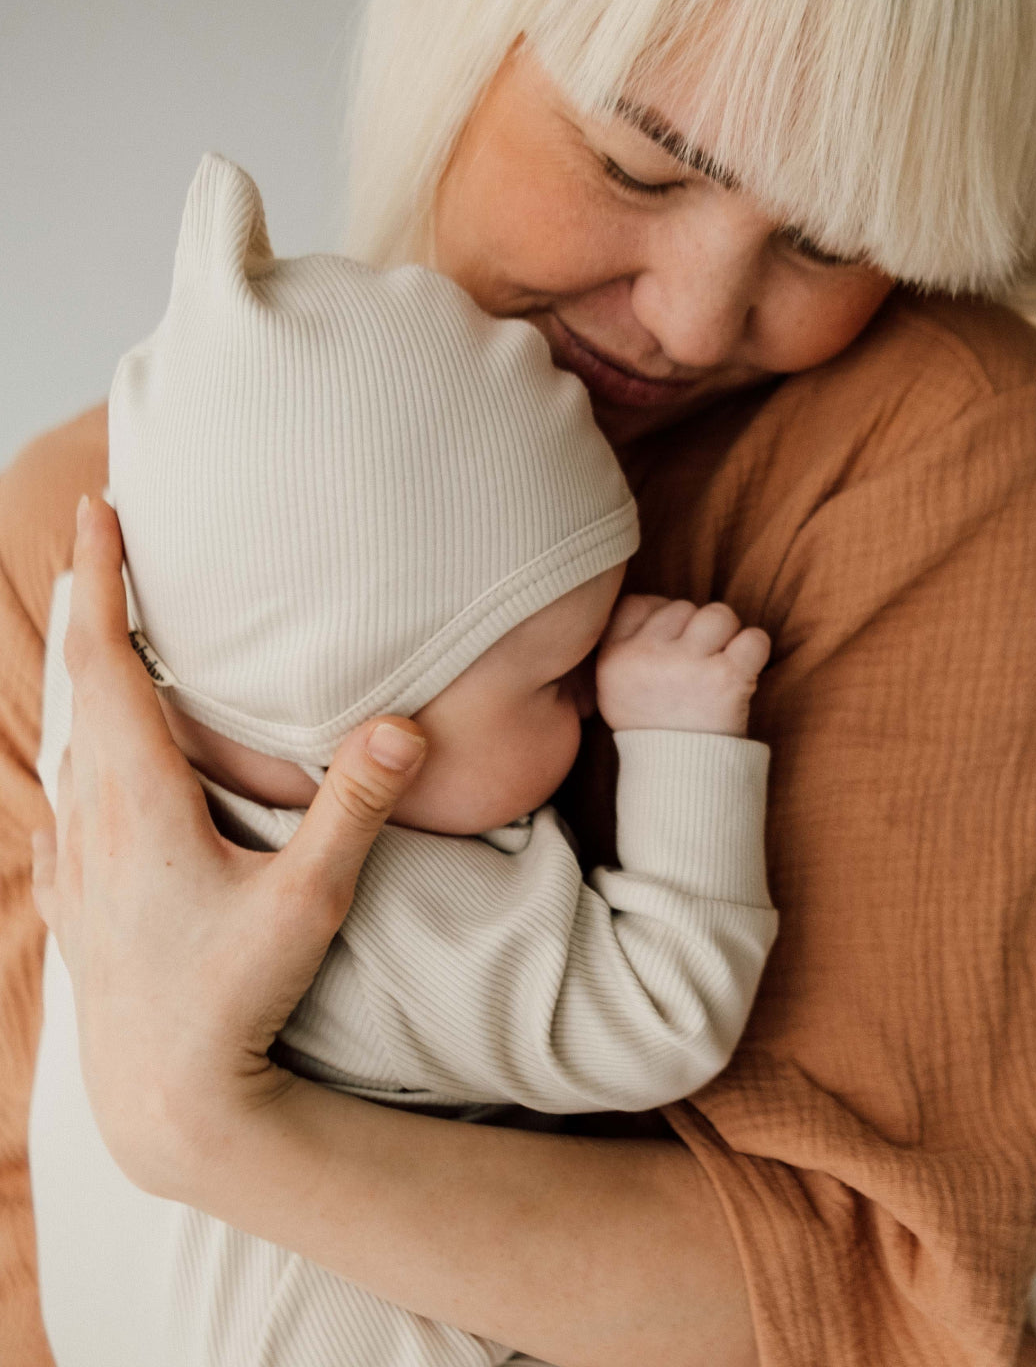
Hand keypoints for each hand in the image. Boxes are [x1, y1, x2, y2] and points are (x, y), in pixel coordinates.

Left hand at [30, 497, 426, 1196]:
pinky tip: (76, 769)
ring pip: (67, 741)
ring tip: (98, 630)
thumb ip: (353, 808)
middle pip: (78, 687)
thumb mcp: (309, 902)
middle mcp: (91, 818)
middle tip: (96, 541)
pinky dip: (71, 752)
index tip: (99, 511)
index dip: (101, 582)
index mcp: (138, 799)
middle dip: (86, 605)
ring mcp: (76, 862)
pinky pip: (62, 800)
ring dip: (82, 675)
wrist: (164, 1096)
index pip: (108, 663)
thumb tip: (401, 726)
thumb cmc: (235, 997)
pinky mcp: (77, 900)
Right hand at [596, 595, 770, 736]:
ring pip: (718, 614)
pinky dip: (754, 652)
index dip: (660, 617)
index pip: (637, 604)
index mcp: (614, 658)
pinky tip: (742, 672)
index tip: (670, 646)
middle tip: (696, 667)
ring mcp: (687, 665)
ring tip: (719, 666)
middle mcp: (646, 657)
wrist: (680, 776)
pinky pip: (753, 638)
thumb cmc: (653, 725)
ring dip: (727, 636)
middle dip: (695, 632)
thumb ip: (623, 643)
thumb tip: (659, 601)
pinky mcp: (726, 678)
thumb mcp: (612, 688)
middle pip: (682, 607)